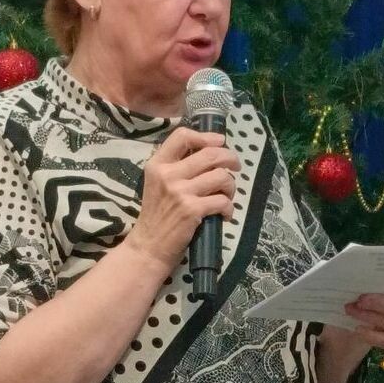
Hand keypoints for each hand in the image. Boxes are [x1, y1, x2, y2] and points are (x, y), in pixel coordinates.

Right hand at [128, 126, 239, 274]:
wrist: (148, 247)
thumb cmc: (156, 216)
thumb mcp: (157, 184)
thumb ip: (175, 168)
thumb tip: (208, 154)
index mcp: (158, 164)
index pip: (182, 136)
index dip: (206, 136)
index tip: (219, 142)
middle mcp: (168, 174)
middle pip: (210, 154)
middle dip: (229, 158)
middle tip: (235, 167)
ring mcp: (180, 192)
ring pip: (221, 176)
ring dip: (231, 186)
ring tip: (227, 195)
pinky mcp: (192, 210)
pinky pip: (222, 201)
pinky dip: (229, 208)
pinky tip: (224, 214)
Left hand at [343, 276, 383, 349]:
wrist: (359, 310)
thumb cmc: (372, 288)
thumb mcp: (377, 278)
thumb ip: (382, 277)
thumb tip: (371, 272)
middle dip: (382, 304)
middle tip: (361, 300)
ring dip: (371, 317)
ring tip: (352, 311)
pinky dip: (372, 335)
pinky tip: (359, 328)